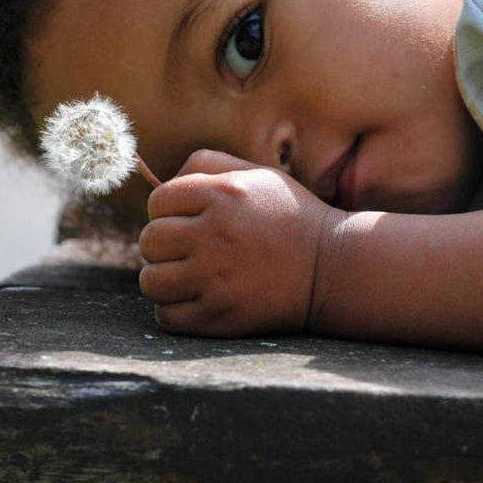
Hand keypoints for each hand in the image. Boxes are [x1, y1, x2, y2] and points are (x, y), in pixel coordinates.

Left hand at [138, 149, 342, 336]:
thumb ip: (206, 165)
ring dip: (164, 279)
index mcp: (221, 195)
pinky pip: (167, 316)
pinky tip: (197, 299)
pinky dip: (175, 310)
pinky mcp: (220, 316)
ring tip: (187, 275)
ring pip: (151, 281)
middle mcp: (214, 235)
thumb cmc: (289, 216)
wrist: (333, 268)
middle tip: (187, 249)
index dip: (167, 210)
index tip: (187, 220)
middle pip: (149, 241)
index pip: (157, 202)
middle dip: (163, 244)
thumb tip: (159, 184)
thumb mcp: (255, 174)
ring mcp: (215, 279)